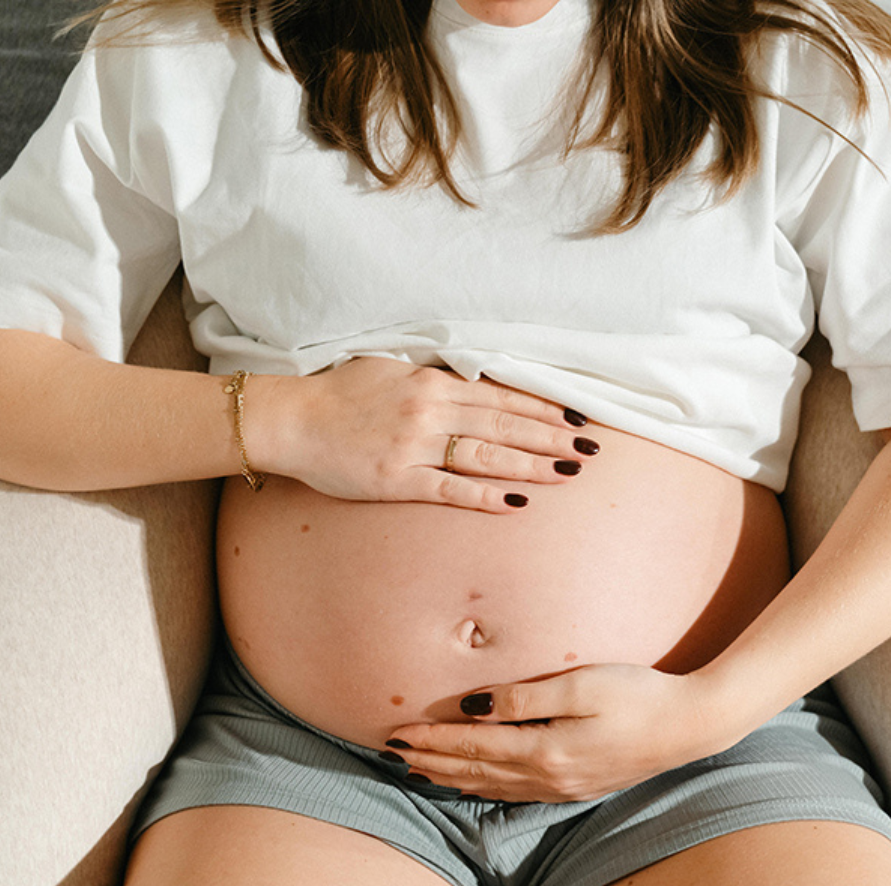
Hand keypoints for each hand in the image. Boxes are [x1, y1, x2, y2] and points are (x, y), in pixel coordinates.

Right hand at [254, 357, 597, 511]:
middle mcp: (430, 412)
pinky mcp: (397, 481)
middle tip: (589, 449)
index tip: (576, 417)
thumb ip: (436, 379)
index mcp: (433, 383)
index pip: (502, 396)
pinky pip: (450, 489)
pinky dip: (485, 496)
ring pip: (486, 457)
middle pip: (504, 427)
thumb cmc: (342, 393)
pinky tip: (516, 502)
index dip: (543, 408)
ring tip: (567, 473)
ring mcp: (414, 447)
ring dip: (531, 465)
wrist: (294, 420)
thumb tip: (476, 384)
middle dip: (551, 438)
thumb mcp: (392, 370)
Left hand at [385, 664, 739, 802]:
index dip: (432, 740)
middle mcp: (548, 777)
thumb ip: (525, 696)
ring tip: (419, 772)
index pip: (472, 747)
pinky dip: (482, 787)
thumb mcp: (582, 684)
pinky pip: (513, 792)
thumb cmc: (638, 695)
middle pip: (474, 771)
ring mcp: (562, 787)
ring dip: (450, 778)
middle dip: (431, 761)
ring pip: (490, 786)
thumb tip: (473, 706)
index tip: (397, 732)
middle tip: (392, 754)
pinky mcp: (575, 786)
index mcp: (545, 750)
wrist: (690, 726)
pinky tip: (472, 783)